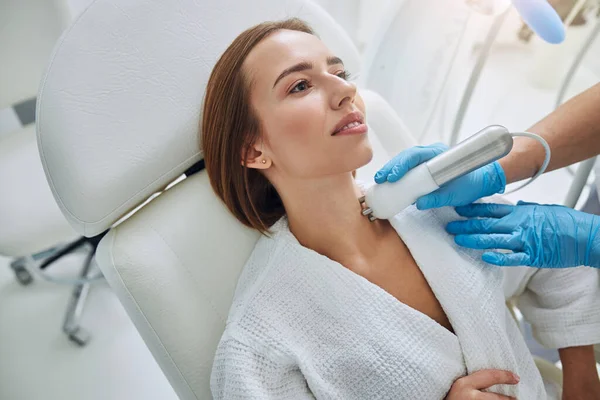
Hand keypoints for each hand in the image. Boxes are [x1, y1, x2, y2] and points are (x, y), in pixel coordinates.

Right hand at [374, 144, 505, 209]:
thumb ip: (438, 198)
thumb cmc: (473, 183)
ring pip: (407, 161)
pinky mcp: (428, 168)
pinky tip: (392, 181)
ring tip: (382, 180)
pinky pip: (411, 168)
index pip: (416, 155)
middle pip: (407, 156)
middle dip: (392, 167)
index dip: (402, 165)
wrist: (485, 180)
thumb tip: (418, 203)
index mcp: (440, 154)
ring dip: (393, 170)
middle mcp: (433, 153)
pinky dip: (401, 174)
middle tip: (381, 179)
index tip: (393, 176)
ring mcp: (429, 159)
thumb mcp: (456, 194)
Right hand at [445, 369, 518, 399]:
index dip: (505, 376)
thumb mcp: (458, 387)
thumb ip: (470, 382)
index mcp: (463, 385)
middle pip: (497, 398)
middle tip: (515, 399)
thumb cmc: (448, 397)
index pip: (490, 376)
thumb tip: (491, 379)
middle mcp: (470, 397)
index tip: (516, 377)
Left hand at [446, 201, 599, 267]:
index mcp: (521, 213)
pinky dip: (497, 257)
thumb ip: (528, 209)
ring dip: (473, 239)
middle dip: (465, 224)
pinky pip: (511, 257)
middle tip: (449, 225)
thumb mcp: (544, 209)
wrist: (587, 236)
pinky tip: (484, 256)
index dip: (472, 209)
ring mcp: (525, 240)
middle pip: (486, 223)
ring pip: (493, 239)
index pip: (490, 209)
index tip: (457, 208)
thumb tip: (517, 206)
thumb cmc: (568, 223)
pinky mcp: (532, 255)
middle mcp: (519, 224)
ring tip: (457, 239)